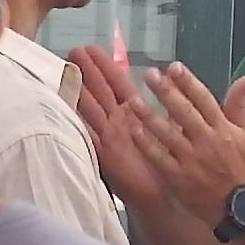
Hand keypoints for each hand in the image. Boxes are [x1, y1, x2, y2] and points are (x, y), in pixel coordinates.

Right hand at [69, 46, 169, 213]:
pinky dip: (75, 117)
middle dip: (88, 69)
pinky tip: (63, 103)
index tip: (93, 48)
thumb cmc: (170, 165)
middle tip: (74, 49)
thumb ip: (177, 105)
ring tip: (66, 66)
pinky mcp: (103, 152)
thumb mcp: (175, 129)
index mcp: (134, 113)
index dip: (106, 65)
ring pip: (90, 105)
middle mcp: (117, 121)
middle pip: (100, 89)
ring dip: (78, 86)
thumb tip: (180, 81)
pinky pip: (86, 130)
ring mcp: (107, 135)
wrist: (163, 195)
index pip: (117, 82)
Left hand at [132, 62, 244, 221]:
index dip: (188, 82)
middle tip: (150, 75)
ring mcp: (191, 159)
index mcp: (223, 129)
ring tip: (132, 100)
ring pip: (167, 133)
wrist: (238, 205)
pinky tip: (133, 130)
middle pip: (184, 111)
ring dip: (149, 115)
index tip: (174, 67)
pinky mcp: (178, 176)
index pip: (204, 99)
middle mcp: (207, 141)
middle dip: (166, 91)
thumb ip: (239, 105)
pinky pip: (159, 157)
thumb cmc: (239, 166)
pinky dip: (146, 144)